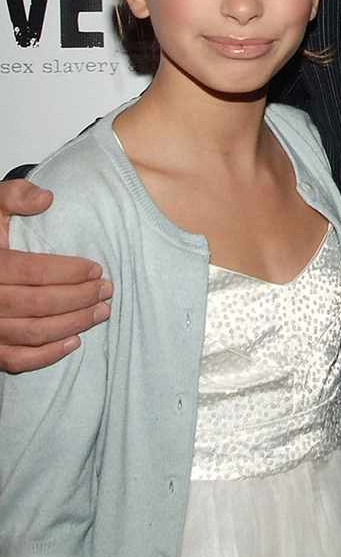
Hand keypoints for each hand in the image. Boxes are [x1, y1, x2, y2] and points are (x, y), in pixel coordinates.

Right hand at [0, 179, 111, 372]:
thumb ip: (16, 196)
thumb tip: (46, 198)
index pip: (32, 272)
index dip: (69, 272)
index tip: (97, 269)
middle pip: (38, 304)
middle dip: (80, 298)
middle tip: (108, 290)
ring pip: (32, 332)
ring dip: (73, 324)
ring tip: (101, 312)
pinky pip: (16, 359)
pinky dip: (46, 355)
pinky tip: (74, 342)